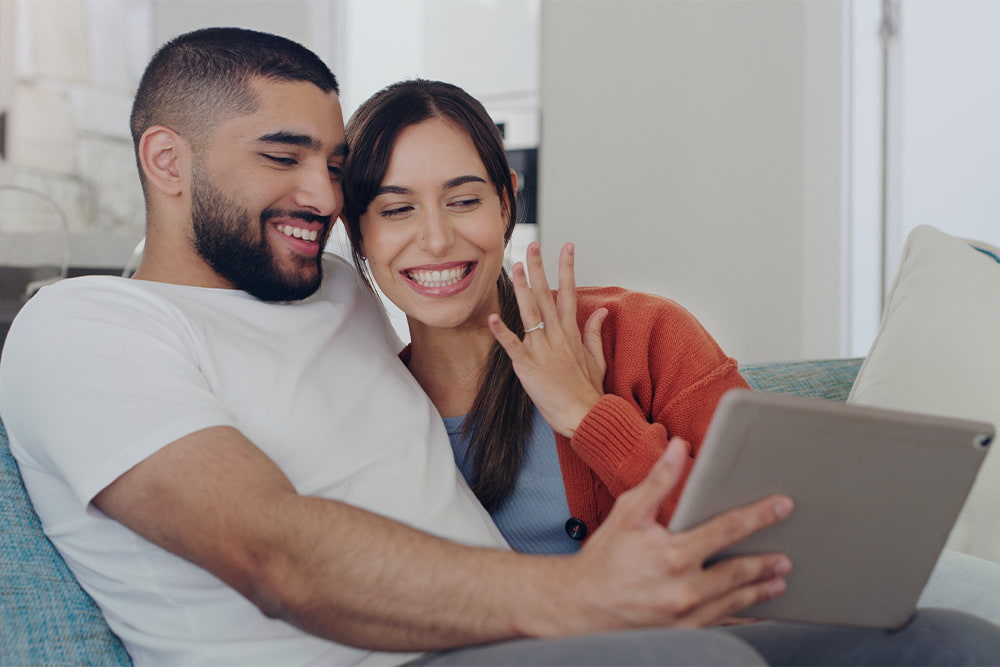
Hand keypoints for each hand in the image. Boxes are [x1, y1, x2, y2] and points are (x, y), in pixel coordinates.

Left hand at [487, 242, 607, 436]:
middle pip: (546, 295)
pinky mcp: (528, 366)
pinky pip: (513, 346)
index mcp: (571, 333)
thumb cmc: (589, 391)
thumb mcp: (597, 358)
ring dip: (522, 288)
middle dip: (539, 268)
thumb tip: (602, 311)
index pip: (570, 292)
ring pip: (530, 313)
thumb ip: (594, 332)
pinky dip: (502, 332)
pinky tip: (492, 317)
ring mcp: (542, 350)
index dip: (567, 267)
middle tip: (532, 245)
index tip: (566, 246)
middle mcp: (557, 336)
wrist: (585, 415)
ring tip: (516, 266)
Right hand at [562, 438, 793, 630]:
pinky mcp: (684, 634)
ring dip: (760, 590)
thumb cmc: (604, 556)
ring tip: (779, 581)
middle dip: (766, 563)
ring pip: (735, 602)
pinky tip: (755, 611)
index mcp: (673, 554)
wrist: (580, 605)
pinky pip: (722, 624)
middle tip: (786, 556)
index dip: (758, 516)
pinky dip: (742, 617)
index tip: (782, 506)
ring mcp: (686, 616)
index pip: (727, 529)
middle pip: (739, 572)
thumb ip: (659, 480)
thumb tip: (679, 447)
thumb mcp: (629, 512)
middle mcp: (684, 589)